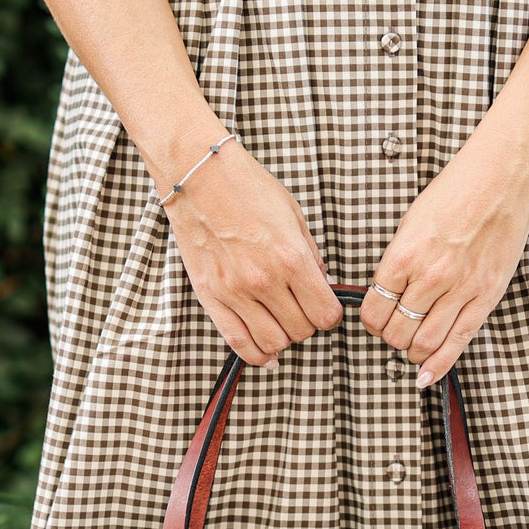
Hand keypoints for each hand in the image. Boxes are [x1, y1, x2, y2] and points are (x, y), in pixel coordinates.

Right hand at [148, 138, 342, 366]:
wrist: (198, 174)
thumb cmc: (247, 187)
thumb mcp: (294, 215)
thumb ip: (311, 256)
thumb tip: (322, 286)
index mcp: (291, 258)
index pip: (325, 314)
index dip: (330, 314)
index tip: (325, 306)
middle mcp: (263, 280)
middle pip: (301, 331)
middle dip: (308, 324)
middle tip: (301, 308)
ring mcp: (234, 291)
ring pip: (273, 343)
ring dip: (283, 337)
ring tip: (281, 319)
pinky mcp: (210, 296)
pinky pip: (237, 342)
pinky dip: (256, 354)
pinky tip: (266, 352)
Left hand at [361, 137, 528, 385]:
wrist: (501, 178)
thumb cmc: (457, 192)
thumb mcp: (412, 222)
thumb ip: (399, 261)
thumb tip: (385, 292)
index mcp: (404, 255)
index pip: (374, 308)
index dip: (370, 321)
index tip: (375, 319)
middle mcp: (430, 276)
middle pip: (396, 331)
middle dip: (390, 338)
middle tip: (394, 333)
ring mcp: (460, 289)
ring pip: (424, 343)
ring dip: (412, 352)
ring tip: (412, 348)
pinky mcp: (485, 297)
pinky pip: (458, 342)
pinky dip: (438, 365)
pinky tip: (427, 376)